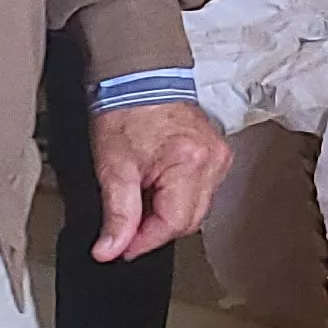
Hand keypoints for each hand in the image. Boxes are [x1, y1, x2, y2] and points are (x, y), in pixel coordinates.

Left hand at [85, 98, 231, 260]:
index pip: (172, 224)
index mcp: (191, 162)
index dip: (144, 241)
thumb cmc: (126, 110)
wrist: (138, 77)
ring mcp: (218, 156)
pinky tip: (159, 185)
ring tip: (142, 194)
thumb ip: (116, 214)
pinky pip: (201, 191)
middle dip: (155, 228)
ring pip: (196, 209)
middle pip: (188, 221)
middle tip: (127, 223)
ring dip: (167, 212)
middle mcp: (212, 161)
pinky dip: (178, 197)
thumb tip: (110, 249)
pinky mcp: (216, 154)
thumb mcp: (113, 167)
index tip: (122, 248)